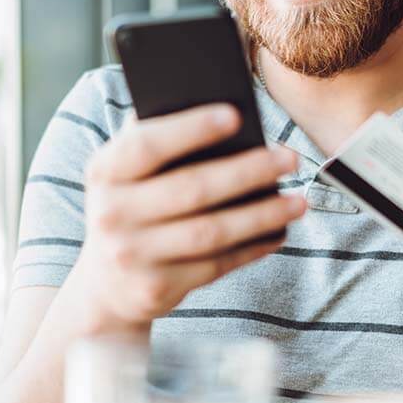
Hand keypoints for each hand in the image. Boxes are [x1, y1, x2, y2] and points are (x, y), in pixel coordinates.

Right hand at [73, 103, 305, 328]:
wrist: (105, 287)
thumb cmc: (130, 209)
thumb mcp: (124, 174)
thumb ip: (154, 140)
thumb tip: (222, 113)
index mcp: (103, 172)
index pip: (147, 145)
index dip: (191, 128)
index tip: (237, 115)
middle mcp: (111, 214)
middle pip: (191, 189)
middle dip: (247, 172)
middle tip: (290, 158)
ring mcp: (132, 256)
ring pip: (210, 232)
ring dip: (261, 215)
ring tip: (299, 201)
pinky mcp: (156, 289)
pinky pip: (215, 265)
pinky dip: (252, 248)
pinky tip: (279, 232)